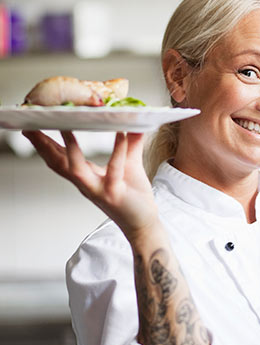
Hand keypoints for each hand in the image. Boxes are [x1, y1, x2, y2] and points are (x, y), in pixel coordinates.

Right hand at [22, 130, 158, 239]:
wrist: (143, 224)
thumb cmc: (133, 195)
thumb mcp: (129, 164)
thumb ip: (130, 142)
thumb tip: (133, 120)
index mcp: (85, 175)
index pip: (59, 157)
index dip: (43, 143)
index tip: (30, 126)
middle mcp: (85, 183)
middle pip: (58, 163)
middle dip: (42, 145)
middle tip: (31, 126)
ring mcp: (98, 190)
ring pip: (76, 169)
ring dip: (69, 147)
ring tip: (66, 125)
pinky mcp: (114, 194)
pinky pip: (114, 169)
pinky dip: (117, 149)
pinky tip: (120, 133)